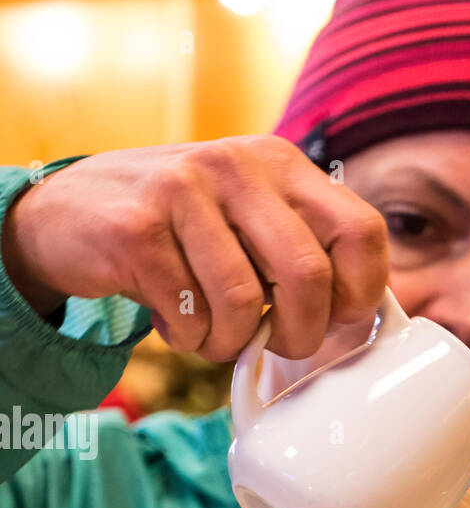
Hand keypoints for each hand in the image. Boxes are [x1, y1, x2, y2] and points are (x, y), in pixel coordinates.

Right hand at [0, 136, 388, 361]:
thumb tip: (361, 314)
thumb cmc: (179, 232)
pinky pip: (190, 315)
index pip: (362, 231)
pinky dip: (188, 338)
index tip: (337, 320)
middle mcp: (238, 165)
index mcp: (281, 163)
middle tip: (278, 344)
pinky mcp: (137, 226)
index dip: (360, 292)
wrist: (69, 214)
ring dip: (230, 341)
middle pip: (309, 275)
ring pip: (244, 302)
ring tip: (210, 331)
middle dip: (300, 334)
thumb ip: (299, 248)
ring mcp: (184, 188)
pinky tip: (173, 320)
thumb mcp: (248, 219)